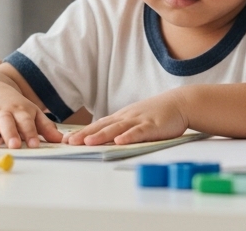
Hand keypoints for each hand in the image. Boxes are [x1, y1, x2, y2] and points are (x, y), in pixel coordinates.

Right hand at [0, 71, 62, 148]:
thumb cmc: (14, 105)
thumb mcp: (32, 111)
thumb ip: (45, 126)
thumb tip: (60, 140)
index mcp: (19, 110)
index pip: (26, 121)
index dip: (31, 133)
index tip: (35, 145)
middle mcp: (3, 111)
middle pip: (7, 121)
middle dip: (10, 133)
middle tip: (14, 145)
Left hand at [65, 90, 189, 145]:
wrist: (179, 103)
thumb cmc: (156, 113)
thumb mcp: (135, 119)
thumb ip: (120, 127)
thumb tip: (103, 138)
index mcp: (121, 118)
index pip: (98, 125)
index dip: (82, 132)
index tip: (66, 139)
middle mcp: (126, 118)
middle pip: (103, 127)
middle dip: (85, 134)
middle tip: (69, 142)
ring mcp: (139, 121)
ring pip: (117, 128)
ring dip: (102, 135)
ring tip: (88, 142)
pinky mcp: (153, 126)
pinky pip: (139, 132)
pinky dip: (129, 136)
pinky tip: (120, 141)